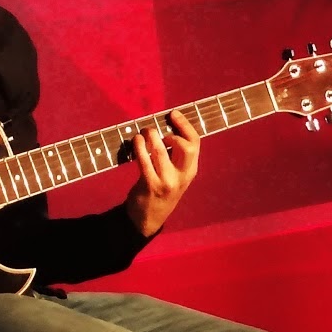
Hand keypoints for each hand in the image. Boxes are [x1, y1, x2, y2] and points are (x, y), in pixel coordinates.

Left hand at [124, 109, 200, 236]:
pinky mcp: (151, 185)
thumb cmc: (161, 189)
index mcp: (190, 171)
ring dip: (150, 136)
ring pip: (161, 151)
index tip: (173, 114)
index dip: (185, 125)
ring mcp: (168, 182)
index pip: (195, 143)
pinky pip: (144, 161)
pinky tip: (136, 141)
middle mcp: (183, 176)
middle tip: (158, 127)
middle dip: (174, 130)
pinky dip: (139, 147)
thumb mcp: (175, 175)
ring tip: (143, 131)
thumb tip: (163, 126)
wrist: (148, 218)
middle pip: (187, 147)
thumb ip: (174, 155)